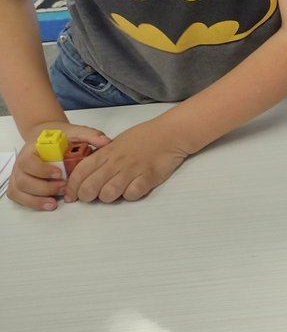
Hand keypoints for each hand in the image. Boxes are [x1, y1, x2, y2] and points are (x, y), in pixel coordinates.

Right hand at [7, 123, 110, 210]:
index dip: (42, 170)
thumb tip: (106, 142)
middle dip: (43, 188)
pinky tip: (47, 204)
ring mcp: (20, 175)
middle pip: (23, 180)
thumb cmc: (59, 137)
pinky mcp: (21, 185)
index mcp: (32, 150)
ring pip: (20, 191)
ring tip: (54, 202)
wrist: (46, 138)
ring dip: (37, 199)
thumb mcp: (75, 132)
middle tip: (63, 187)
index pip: (28, 162)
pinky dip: (31, 203)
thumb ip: (90, 135)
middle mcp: (22, 164)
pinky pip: (19, 197)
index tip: (59, 173)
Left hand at [64, 117, 188, 202]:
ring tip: (115, 193)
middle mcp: (116, 162)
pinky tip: (133, 189)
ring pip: (108, 194)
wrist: (169, 133)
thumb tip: (88, 174)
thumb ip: (102, 157)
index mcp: (105, 153)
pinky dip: (130, 195)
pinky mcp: (148, 177)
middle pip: (90, 187)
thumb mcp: (116, 143)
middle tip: (92, 198)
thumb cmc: (144, 137)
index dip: (72, 188)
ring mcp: (132, 170)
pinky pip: (132, 194)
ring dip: (109, 197)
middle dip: (86, 197)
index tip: (71, 196)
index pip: (79, 173)